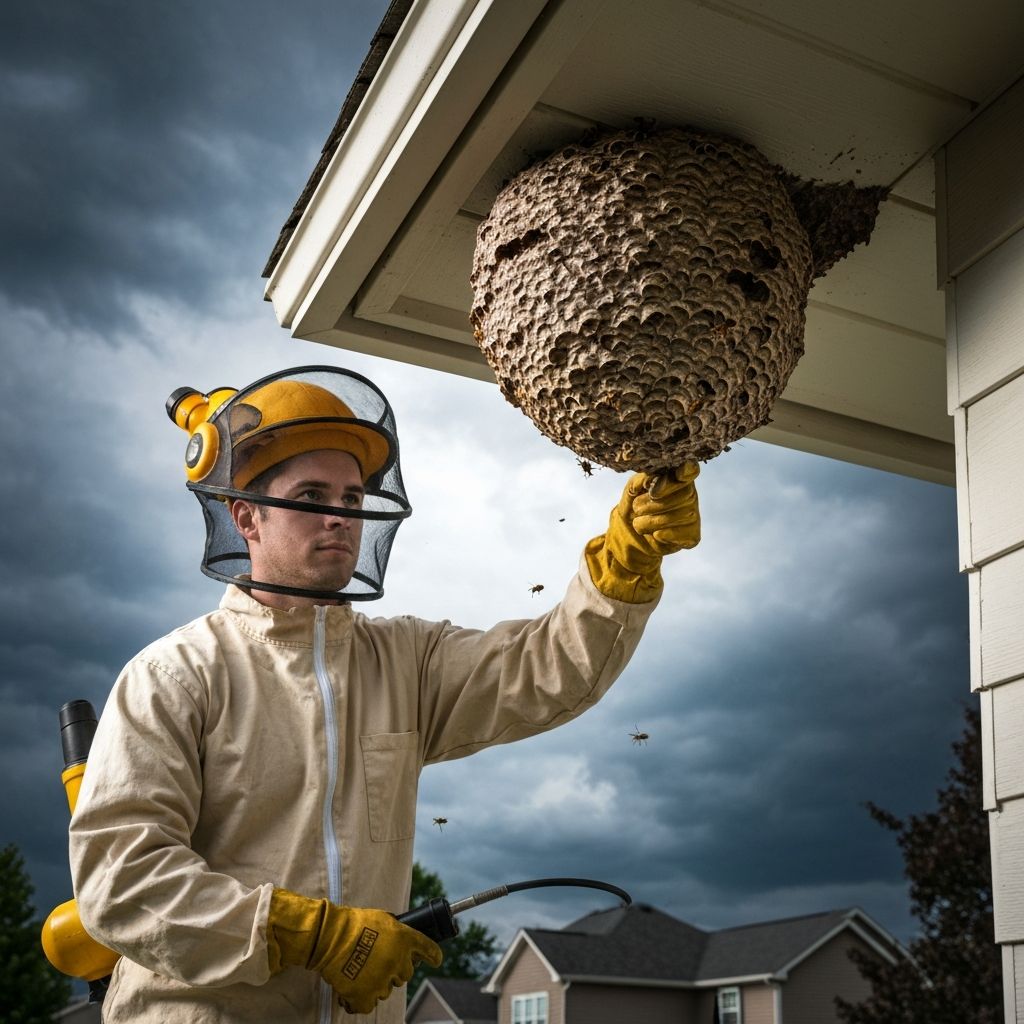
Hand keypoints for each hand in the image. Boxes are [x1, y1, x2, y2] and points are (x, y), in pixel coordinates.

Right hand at [267, 888, 442, 1014]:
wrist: (331, 937)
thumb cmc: (354, 924)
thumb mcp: (384, 918)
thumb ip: (398, 932)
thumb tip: (402, 941)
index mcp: (405, 939)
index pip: (428, 949)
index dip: (433, 955)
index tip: (436, 959)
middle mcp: (398, 961)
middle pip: (405, 974)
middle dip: (394, 969)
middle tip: (378, 961)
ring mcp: (383, 981)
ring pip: (387, 989)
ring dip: (377, 982)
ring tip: (361, 969)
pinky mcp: (366, 996)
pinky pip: (369, 1003)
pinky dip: (361, 998)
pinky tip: (353, 987)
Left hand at [585, 463, 699, 602]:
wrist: (632, 534)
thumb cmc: (635, 506)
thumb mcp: (632, 490)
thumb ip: (640, 480)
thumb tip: (649, 479)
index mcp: (677, 477)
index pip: (690, 469)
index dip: (684, 472)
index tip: (674, 476)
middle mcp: (690, 494)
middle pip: (683, 494)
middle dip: (654, 503)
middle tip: (637, 508)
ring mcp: (694, 514)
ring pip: (677, 516)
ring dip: (651, 521)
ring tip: (638, 523)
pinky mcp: (693, 535)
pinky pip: (677, 533)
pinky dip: (660, 534)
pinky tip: (654, 534)